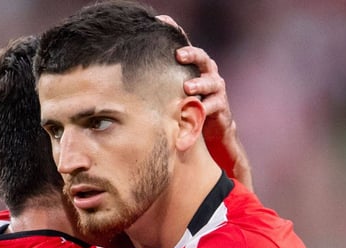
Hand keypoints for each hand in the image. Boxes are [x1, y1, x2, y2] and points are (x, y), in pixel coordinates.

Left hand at [157, 15, 252, 190]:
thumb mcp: (172, 91)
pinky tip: (199, 110)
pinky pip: (215, 106)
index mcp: (195, 66)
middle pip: (202, 57)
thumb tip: (124, 68)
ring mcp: (217, 90)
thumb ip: (159, 79)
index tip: (163, 21)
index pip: (186, 44)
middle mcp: (209, 73)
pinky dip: (206, 108)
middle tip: (178, 55)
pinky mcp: (221, 107)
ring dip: (199, 84)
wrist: (211, 127)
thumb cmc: (187, 105)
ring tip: (187, 88)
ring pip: (210, 82)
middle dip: (191, 55)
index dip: (176, 31)